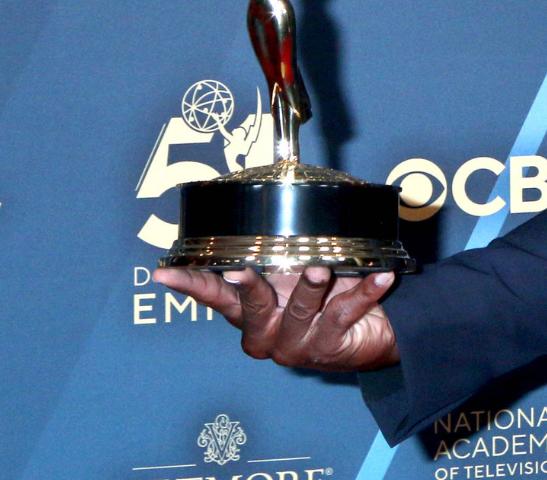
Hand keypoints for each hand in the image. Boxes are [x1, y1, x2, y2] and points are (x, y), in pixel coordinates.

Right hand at [152, 265, 399, 371]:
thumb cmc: (329, 296)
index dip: (190, 285)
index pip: (215, 297)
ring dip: (309, 286)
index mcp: (250, 313)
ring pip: (297, 310)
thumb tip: (275, 196)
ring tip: (321, 268)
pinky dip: (364, 292)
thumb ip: (282, 249)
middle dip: (247, 286)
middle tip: (242, 268)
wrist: (374, 332)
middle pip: (250, 308)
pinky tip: (380, 277)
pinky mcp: (327, 349)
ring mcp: (294, 345)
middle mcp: (265, 333)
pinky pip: (343, 314)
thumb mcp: (299, 271)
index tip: (165, 273)